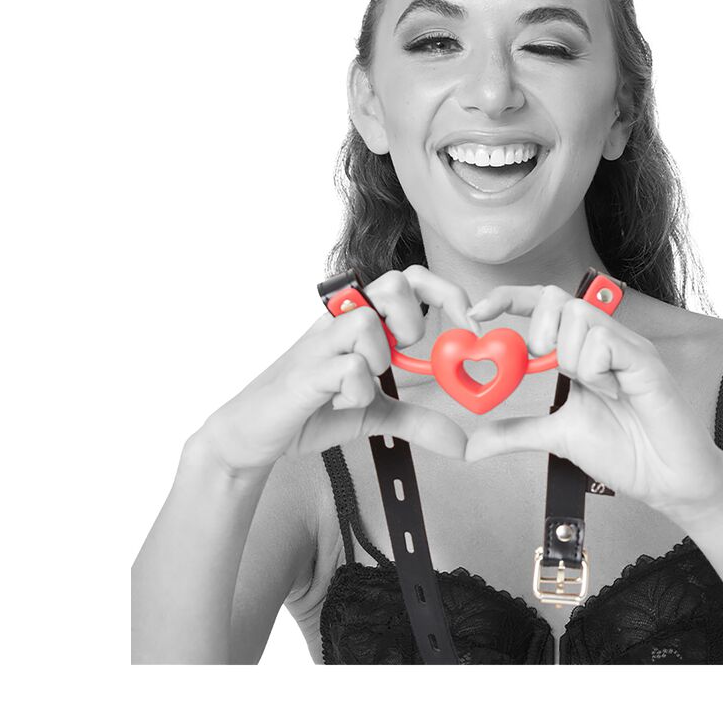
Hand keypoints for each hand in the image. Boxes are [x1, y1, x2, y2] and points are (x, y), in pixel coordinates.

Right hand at [196, 265, 477, 477]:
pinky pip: (348, 368)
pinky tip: (341, 404)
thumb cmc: (310, 409)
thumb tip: (460, 442)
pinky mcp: (305, 373)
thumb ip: (417, 419)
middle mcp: (340, 322)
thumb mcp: (375, 413)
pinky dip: (357, 392)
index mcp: (360, 321)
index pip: (409, 280)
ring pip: (369, 323)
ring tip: (362, 387)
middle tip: (402, 359)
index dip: (446, 293)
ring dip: (379, 360)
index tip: (468, 328)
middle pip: (394, 284)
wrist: (253, 433)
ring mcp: (320, 344)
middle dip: (413, 323)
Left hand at [462, 285, 722, 527]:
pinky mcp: (644, 360)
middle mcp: (605, 340)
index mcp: (583, 351)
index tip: (477, 314)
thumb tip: (473, 444)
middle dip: (539, 330)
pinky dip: (594, 370)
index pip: (544, 306)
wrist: (666, 480)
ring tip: (595, 391)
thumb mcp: (557, 437)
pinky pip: (605, 341)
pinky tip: (611, 393)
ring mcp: (626, 347)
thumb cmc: (625, 453)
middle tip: (547, 368)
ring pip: (579, 317)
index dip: (509, 299)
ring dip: (570, 358)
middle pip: (558, 298)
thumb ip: (516, 432)